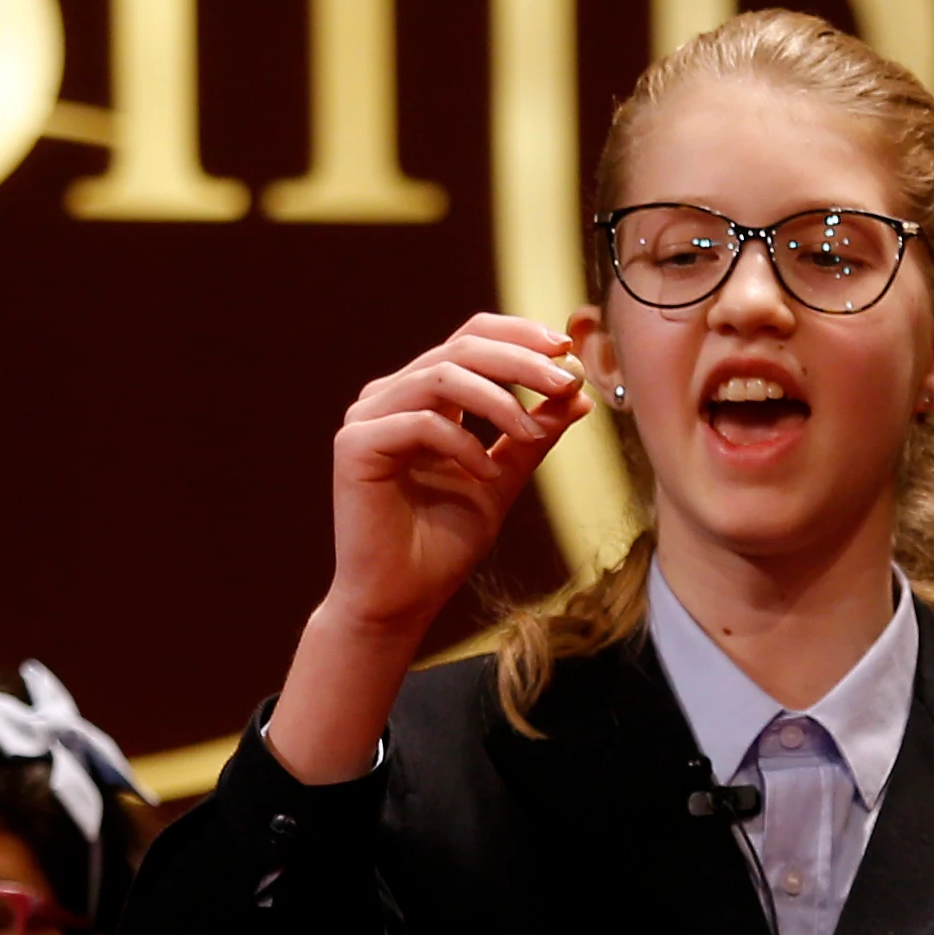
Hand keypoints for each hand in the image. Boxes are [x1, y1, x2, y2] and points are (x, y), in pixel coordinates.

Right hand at [266, 314, 590, 781]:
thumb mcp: (503, 478)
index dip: (518, 335)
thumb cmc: (444, 543)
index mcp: (423, 395)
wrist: (402, 599)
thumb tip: (578, 394)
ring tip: (532, 431)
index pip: (471, 339)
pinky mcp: (355, 445)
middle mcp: (391, 396)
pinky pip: (421, 423)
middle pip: (461, 349)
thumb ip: (532, 436)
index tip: (565, 350)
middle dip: (521, 361)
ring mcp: (368, 417)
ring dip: (499, 400)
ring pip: (442, 376)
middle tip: (564, 380)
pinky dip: (464, 444)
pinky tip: (486, 472)